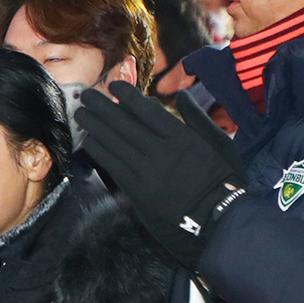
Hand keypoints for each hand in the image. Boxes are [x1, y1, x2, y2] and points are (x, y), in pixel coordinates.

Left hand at [74, 81, 246, 269]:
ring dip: (95, 126)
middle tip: (86, 94)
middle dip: (103, 107)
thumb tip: (182, 94)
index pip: (148, 111)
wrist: (218, 216)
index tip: (114, 85)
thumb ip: (198, 117)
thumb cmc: (222, 177)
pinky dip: (100, 151)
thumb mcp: (220, 142)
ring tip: (81, 113)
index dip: (128, 96)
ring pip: (115, 144)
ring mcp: (148, 172)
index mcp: (182, 137)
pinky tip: (89, 140)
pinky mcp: (139, 191)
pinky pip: (114, 166)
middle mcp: (161, 152)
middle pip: (125, 124)